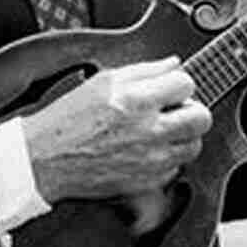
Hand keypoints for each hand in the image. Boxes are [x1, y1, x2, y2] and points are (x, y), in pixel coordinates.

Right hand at [21, 56, 211, 202]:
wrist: (46, 159)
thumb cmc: (69, 119)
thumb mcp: (103, 81)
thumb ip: (144, 70)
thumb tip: (173, 63)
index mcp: (136, 100)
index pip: (186, 84)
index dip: (178, 84)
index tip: (170, 89)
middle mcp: (147, 131)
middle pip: (201, 117)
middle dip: (191, 110)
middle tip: (175, 110)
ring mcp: (149, 160)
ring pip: (194, 145)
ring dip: (183, 136)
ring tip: (161, 131)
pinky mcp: (146, 182)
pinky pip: (176, 168)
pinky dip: (167, 159)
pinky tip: (148, 150)